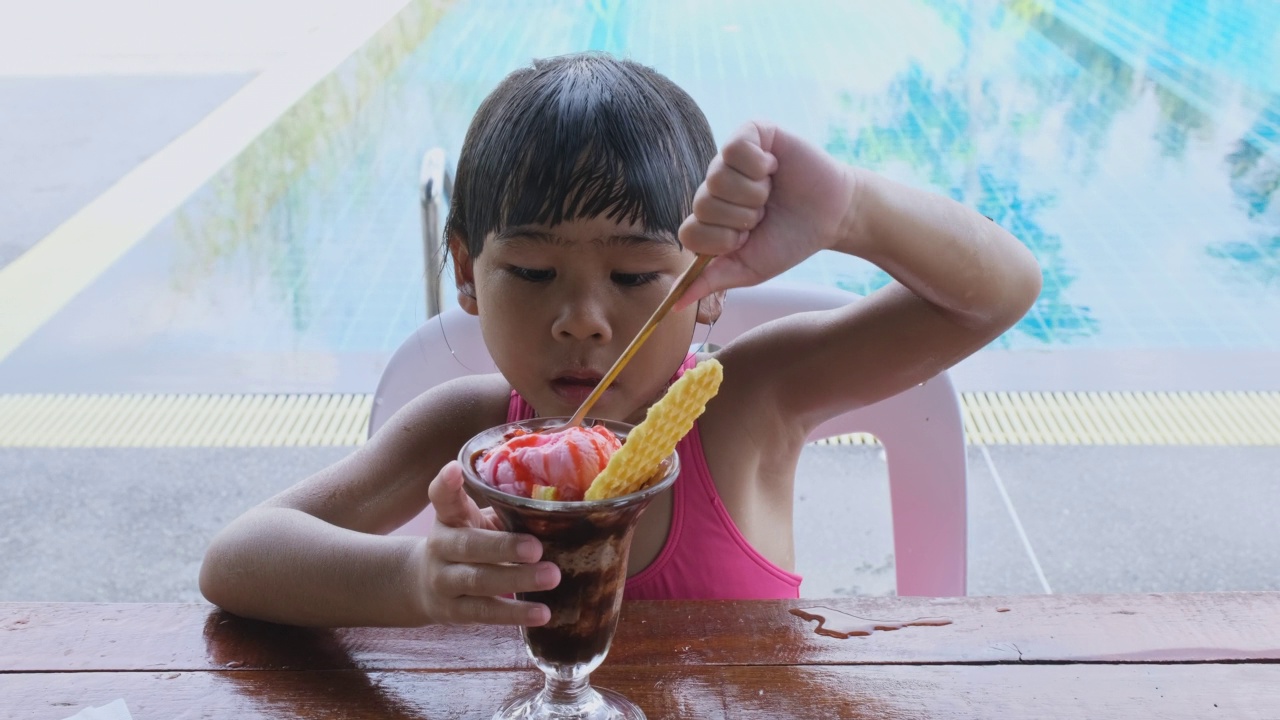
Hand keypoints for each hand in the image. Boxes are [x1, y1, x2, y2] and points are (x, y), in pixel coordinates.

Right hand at [416, 461, 559, 625]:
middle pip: (469, 545)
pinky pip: (485, 612)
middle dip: (503, 547)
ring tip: (552, 577)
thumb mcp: (478, 523)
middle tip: (537, 548)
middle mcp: (441, 547)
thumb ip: (507, 515)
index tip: (455, 469)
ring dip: (517, 579)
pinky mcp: (453, 611)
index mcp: (449, 518)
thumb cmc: (470, 544)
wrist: (422, 585)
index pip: (442, 497)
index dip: (446, 483)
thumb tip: (565, 508)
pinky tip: (543, 613)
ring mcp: (443, 581)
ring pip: (478, 581)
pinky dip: (514, 614)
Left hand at [676, 121, 857, 309]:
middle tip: (763, 214)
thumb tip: (675, 305)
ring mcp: (729, 158)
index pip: (689, 232)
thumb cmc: (790, 241)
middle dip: (741, 218)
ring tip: (770, 193)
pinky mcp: (750, 132)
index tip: (747, 239)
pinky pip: (734, 148)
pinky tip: (773, 168)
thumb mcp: (749, 268)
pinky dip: (758, 165)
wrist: (833, 217)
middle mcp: (714, 186)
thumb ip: (711, 282)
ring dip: (753, 194)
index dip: (722, 241)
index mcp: (709, 217)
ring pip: (717, 177)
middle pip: (703, 204)